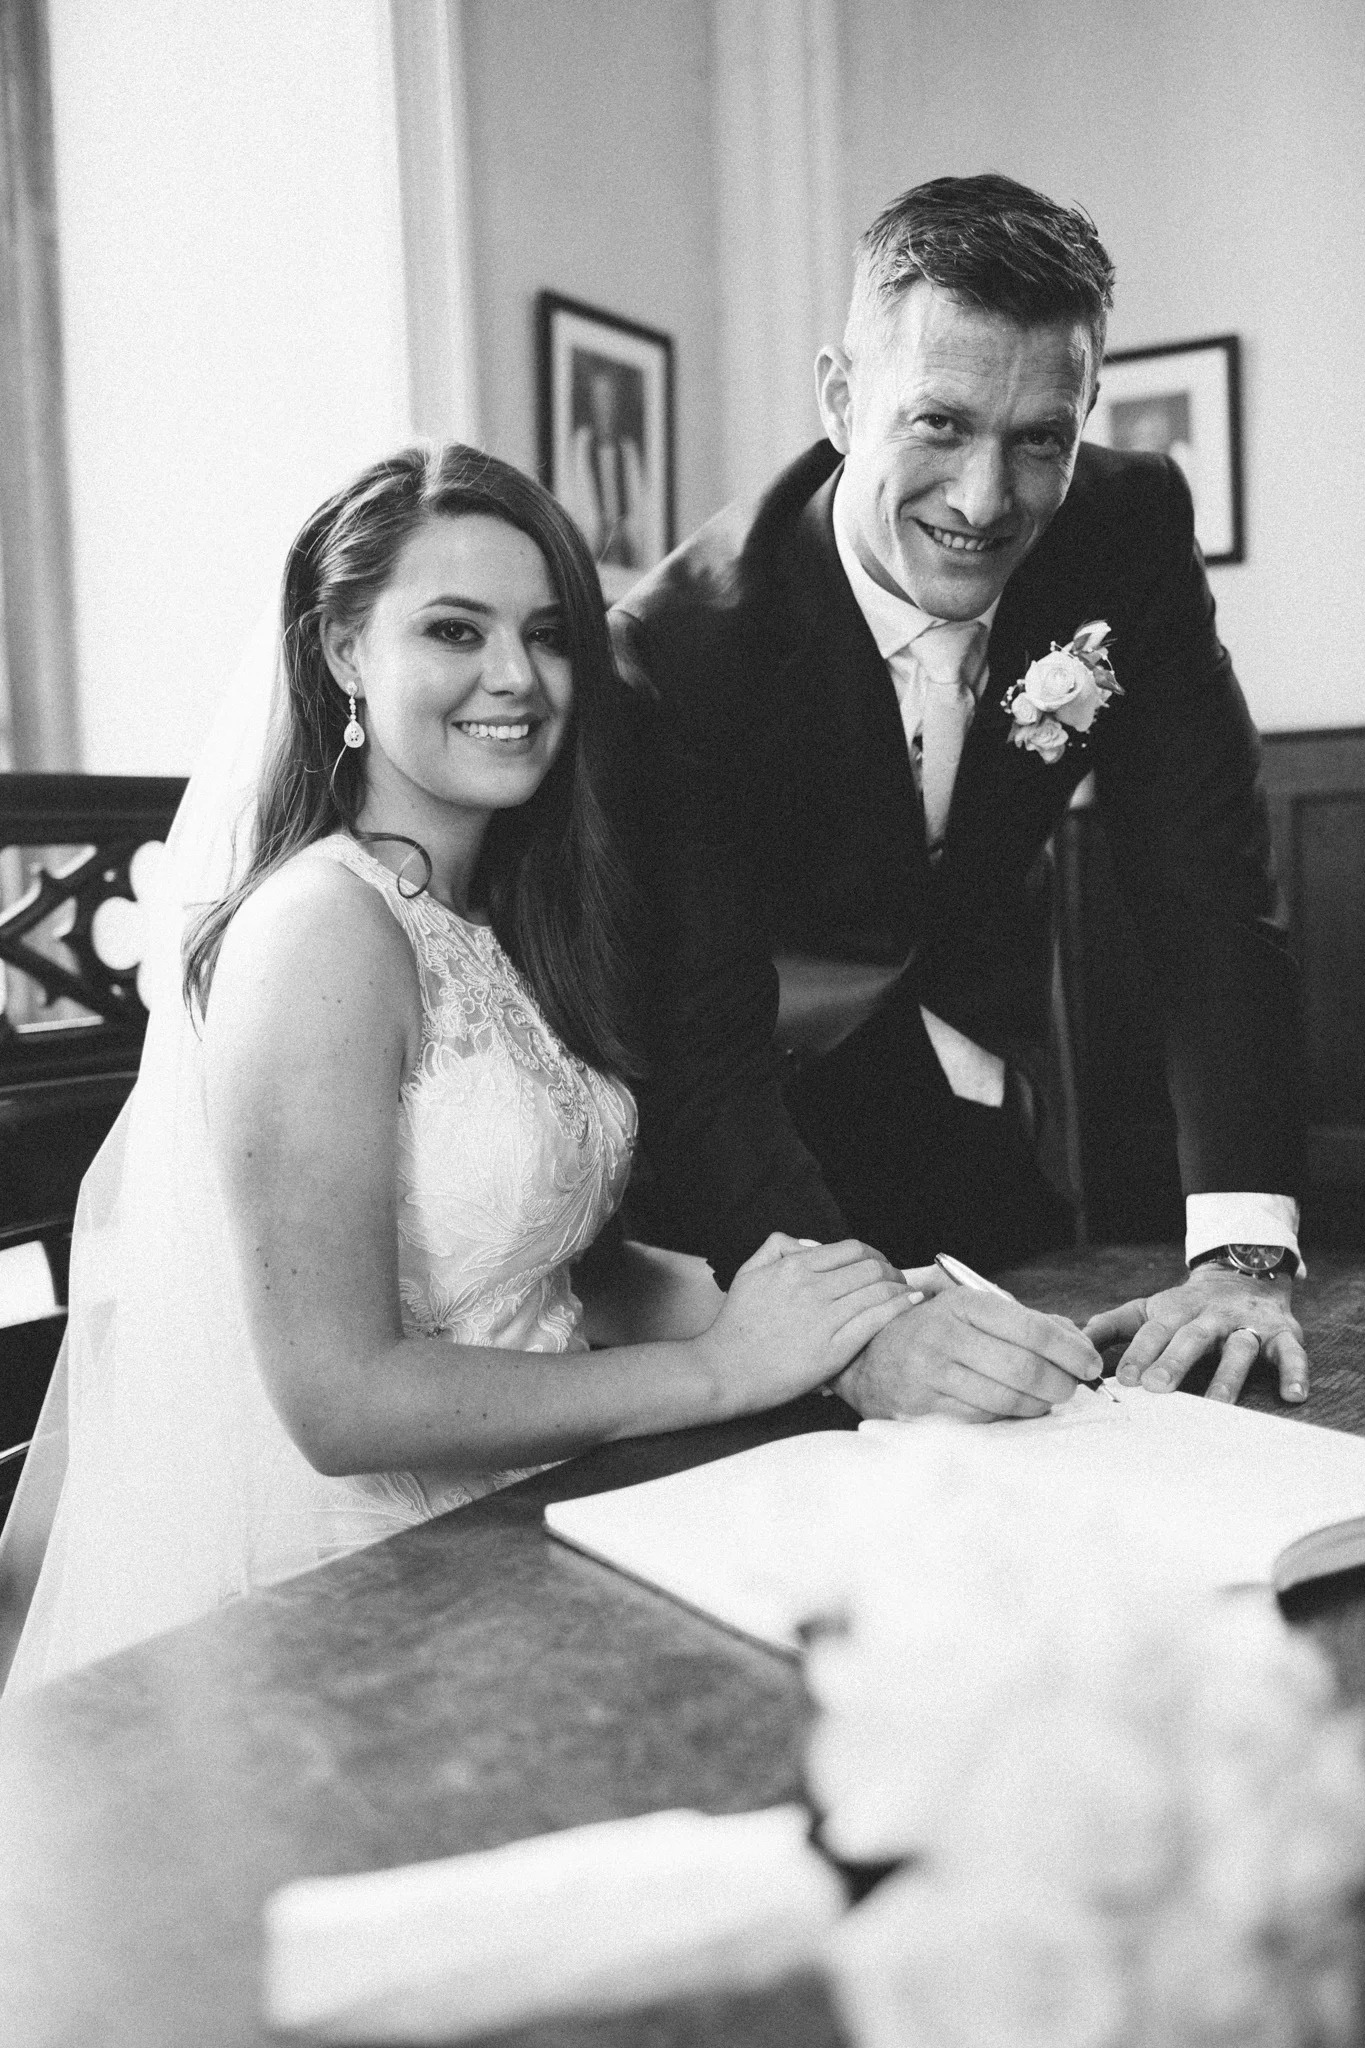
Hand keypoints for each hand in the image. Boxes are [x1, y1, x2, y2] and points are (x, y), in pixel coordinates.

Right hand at [699, 1234, 918, 1414]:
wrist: (726, 1370)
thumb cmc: (736, 1326)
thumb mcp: (748, 1273)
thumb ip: (776, 1247)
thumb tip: (809, 1244)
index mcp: (794, 1267)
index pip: (850, 1249)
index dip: (873, 1253)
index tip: (879, 1263)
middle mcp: (812, 1288)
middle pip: (870, 1267)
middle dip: (891, 1271)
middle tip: (897, 1280)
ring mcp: (824, 1318)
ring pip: (878, 1291)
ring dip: (900, 1288)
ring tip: (908, 1293)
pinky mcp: (834, 1348)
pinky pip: (876, 1319)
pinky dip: (899, 1308)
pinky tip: (910, 1304)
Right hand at [831, 1266, 1103, 1421]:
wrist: (869, 1355)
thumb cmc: (934, 1330)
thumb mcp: (972, 1310)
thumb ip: (1026, 1321)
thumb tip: (1078, 1342)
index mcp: (963, 1304)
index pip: (1030, 1328)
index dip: (1069, 1350)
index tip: (1090, 1364)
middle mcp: (944, 1335)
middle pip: (1023, 1368)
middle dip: (1060, 1383)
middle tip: (1071, 1387)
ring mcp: (930, 1373)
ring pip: (1005, 1399)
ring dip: (1038, 1404)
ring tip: (1046, 1400)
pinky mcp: (922, 1407)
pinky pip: (982, 1419)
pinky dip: (1008, 1417)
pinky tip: (1014, 1409)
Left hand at [1083, 1266, 1306, 1404]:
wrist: (1241, 1272)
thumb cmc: (1185, 1305)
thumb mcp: (1147, 1309)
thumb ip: (1111, 1327)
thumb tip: (1071, 1343)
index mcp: (1175, 1311)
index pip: (1153, 1332)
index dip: (1138, 1354)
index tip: (1124, 1380)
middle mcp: (1210, 1316)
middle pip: (1191, 1338)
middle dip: (1174, 1362)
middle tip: (1158, 1388)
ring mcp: (1246, 1324)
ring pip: (1238, 1349)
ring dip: (1227, 1377)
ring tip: (1217, 1405)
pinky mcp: (1282, 1333)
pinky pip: (1291, 1353)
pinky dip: (1294, 1372)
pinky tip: (1292, 1395)